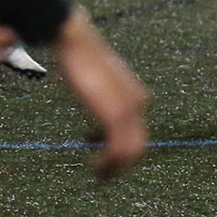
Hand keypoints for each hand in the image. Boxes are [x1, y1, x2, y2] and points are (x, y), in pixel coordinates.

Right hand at [53, 7, 148, 178]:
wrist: (77, 42)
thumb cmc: (81, 59)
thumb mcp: (99, 82)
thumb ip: (104, 99)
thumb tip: (97, 113)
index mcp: (136, 96)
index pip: (137, 131)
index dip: (119, 146)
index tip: (96, 145)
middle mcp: (139, 104)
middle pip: (138, 146)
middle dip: (120, 163)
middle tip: (102, 173)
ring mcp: (130, 110)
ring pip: (130, 153)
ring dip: (114, 168)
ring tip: (98, 174)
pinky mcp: (115, 115)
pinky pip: (117, 150)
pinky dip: (107, 164)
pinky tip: (94, 164)